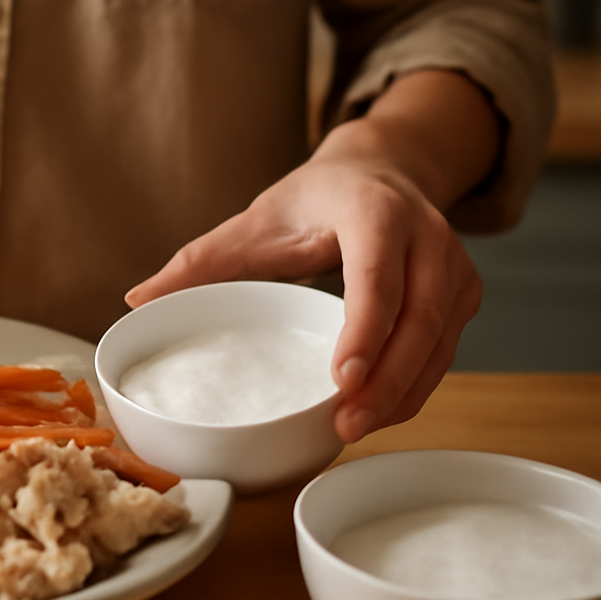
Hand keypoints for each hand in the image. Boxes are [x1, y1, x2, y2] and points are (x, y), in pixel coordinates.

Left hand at [124, 70, 499, 443]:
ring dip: (405, 392)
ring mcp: (454, 265)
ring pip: (441, 341)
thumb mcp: (254, 221)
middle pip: (421, 317)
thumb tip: (136, 300)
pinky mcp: (463, 294)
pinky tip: (380, 412)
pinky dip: (416, 386)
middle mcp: (426, 235)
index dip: (366, 326)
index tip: (343, 378)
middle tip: (346, 424)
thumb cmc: (313, 200)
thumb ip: (199, 261)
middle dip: (388, 379)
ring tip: (357, 429)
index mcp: (374, 210)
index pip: (378, 272)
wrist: (381, 170)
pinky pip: (446, 350)